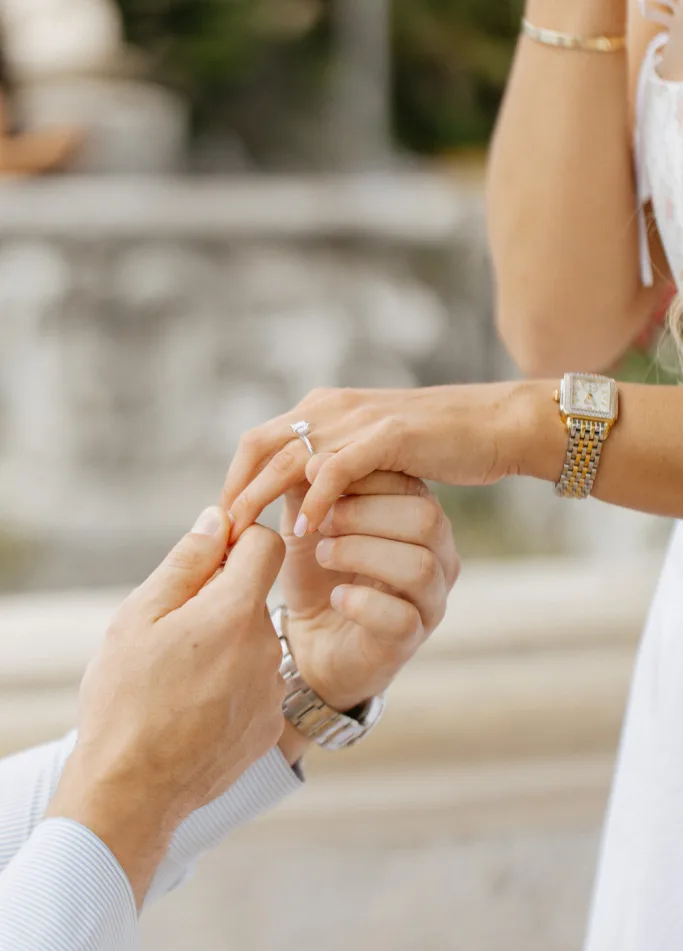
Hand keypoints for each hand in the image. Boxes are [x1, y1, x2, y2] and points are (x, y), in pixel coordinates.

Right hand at [49, 508, 284, 904]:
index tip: (206, 560)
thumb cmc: (127, 699)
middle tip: (170, 636)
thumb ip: (187, 562)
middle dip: (218, 602)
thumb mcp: (140, 616)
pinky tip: (192, 709)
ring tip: (177, 679)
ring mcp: (274, 690)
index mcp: (237, 612)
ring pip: (252, 643)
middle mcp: (269, 647)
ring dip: (224, 647)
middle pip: (253, 598)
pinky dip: (230, 686)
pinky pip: (255, 685)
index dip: (236, 541)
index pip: (266, 544)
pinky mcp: (270, 724)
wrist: (133, 792)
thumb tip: (218, 519)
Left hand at [223, 383, 526, 539]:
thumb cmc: (436, 443)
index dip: (235, 479)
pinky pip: (338, 469)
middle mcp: (333, 407)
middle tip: (217, 534)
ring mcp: (359, 420)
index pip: (259, 440)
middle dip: (236, 490)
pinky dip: (316, 499)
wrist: (493, 424)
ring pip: (290, 456)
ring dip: (262, 497)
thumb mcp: (371, 453)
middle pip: (260, 445)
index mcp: (325, 408)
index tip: (220, 521)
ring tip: (243, 535)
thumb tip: (293, 493)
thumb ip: (332, 467)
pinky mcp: (388, 436)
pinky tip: (306, 531)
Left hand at [277, 459, 459, 752]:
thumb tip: (311, 454)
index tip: (316, 481)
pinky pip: (400, 617)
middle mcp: (437, 556)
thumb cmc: (317, 575)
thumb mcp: (311, 525)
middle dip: (364, 513)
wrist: (312, 642)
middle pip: (426, 517)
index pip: (410, 484)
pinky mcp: (411, 639)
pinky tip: (336, 596)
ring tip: (323, 554)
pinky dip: (361, 601)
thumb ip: (314, 491)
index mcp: (418, 519)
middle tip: (320, 523)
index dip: (362, 478)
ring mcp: (430, 600)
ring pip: (418, 565)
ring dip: (360, 552)